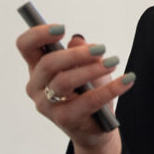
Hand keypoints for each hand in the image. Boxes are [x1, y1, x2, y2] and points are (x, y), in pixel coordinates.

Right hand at [16, 24, 134, 150]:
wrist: (96, 125)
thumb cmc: (87, 90)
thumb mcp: (86, 66)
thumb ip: (80, 52)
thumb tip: (78, 41)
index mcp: (37, 68)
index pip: (26, 46)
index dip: (39, 34)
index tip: (62, 28)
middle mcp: (36, 86)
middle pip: (48, 64)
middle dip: (76, 54)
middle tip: (101, 49)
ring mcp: (47, 105)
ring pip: (64, 82)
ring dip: (92, 69)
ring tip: (114, 62)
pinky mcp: (65, 119)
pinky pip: (89, 101)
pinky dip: (111, 88)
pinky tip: (127, 80)